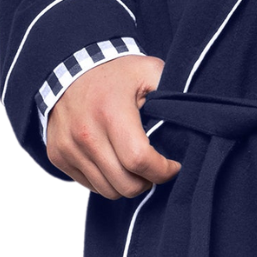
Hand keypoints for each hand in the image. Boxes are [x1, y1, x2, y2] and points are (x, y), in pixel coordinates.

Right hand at [44, 55, 180, 198]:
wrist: (68, 65)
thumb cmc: (115, 72)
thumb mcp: (149, 71)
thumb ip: (173, 92)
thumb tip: (198, 114)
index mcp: (111, 112)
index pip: (139, 160)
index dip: (162, 171)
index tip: (173, 165)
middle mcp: (85, 133)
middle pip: (125, 184)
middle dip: (147, 182)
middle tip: (154, 167)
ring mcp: (68, 146)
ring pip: (107, 190)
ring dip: (126, 183)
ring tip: (134, 164)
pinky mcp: (58, 154)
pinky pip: (89, 184)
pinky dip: (106, 179)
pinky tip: (114, 159)